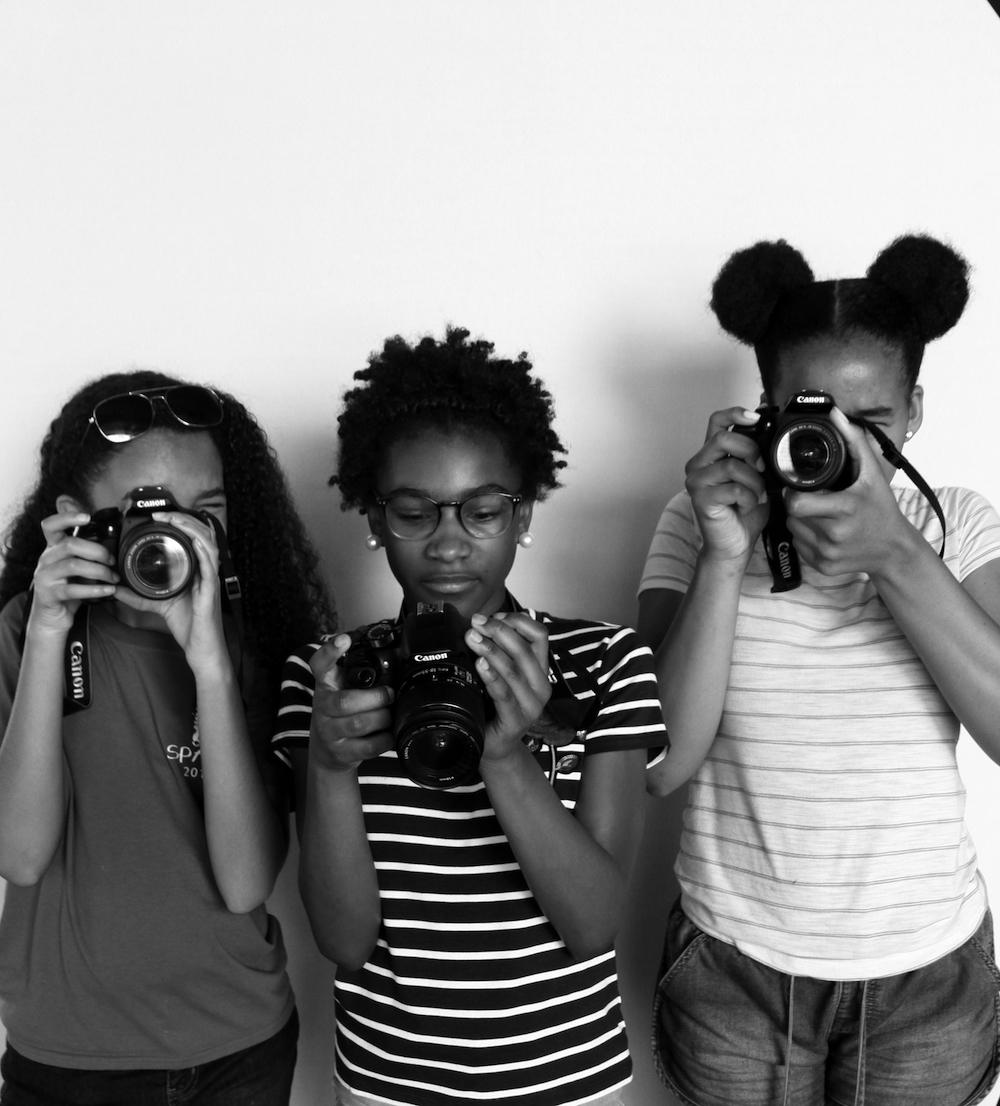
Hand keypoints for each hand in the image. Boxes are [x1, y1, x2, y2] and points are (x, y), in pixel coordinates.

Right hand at [28, 511, 117, 634]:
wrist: (52, 616)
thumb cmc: (69, 587)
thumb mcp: (76, 565)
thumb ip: (87, 550)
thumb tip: (111, 535)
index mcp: (53, 548)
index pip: (51, 525)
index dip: (67, 517)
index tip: (87, 516)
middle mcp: (46, 559)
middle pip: (71, 544)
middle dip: (97, 551)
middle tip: (112, 560)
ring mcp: (45, 576)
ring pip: (73, 565)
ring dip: (100, 571)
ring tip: (113, 577)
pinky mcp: (48, 594)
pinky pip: (73, 589)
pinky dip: (95, 590)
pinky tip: (109, 590)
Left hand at [114, 512, 226, 666]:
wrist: (201, 649)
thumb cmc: (188, 626)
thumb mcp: (158, 606)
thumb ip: (139, 596)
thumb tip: (115, 588)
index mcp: (196, 571)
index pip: (193, 540)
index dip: (180, 525)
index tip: (159, 517)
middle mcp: (206, 571)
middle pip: (203, 536)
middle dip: (185, 521)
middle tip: (164, 514)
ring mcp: (210, 579)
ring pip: (209, 545)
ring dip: (193, 529)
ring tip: (175, 520)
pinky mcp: (211, 591)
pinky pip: (211, 566)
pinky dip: (203, 550)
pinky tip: (193, 541)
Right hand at [308, 635, 394, 772]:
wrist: (327, 751)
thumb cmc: (340, 714)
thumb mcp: (343, 689)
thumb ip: (360, 673)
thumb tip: (397, 654)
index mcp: (325, 685)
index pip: (320, 665)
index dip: (330, 652)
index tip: (344, 640)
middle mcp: (323, 707)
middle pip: (345, 701)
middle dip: (375, 697)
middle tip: (390, 694)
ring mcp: (329, 732)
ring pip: (358, 724)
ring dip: (382, 718)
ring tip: (390, 714)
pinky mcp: (341, 753)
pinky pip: (368, 747)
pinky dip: (385, 739)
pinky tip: (389, 733)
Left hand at [464, 611, 550, 762]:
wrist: (495, 746)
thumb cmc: (496, 706)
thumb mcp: (502, 674)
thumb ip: (499, 652)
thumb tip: (480, 624)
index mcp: (540, 669)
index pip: (540, 635)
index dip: (517, 621)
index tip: (494, 616)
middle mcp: (541, 685)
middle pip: (525, 648)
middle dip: (498, 630)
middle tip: (476, 623)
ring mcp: (531, 705)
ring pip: (514, 669)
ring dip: (490, 649)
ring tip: (472, 637)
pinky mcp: (516, 720)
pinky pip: (504, 693)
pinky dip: (491, 676)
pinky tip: (480, 664)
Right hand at [684, 406, 769, 566]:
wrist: (735, 545)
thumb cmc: (745, 512)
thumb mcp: (757, 477)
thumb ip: (758, 456)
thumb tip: (774, 434)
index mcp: (712, 455)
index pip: (716, 421)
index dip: (735, 413)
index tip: (756, 418)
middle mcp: (699, 464)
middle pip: (723, 438)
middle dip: (751, 451)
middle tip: (762, 469)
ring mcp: (696, 482)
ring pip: (731, 466)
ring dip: (754, 482)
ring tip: (757, 495)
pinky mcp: (701, 499)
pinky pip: (733, 489)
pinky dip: (748, 498)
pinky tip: (747, 507)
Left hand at [785, 408, 911, 577]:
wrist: (894, 550)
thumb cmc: (881, 508)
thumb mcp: (871, 474)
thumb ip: (853, 441)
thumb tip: (834, 413)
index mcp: (844, 510)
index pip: (797, 503)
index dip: (794, 494)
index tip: (800, 487)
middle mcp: (835, 535)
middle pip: (792, 516)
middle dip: (797, 505)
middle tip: (810, 499)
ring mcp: (828, 554)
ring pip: (793, 530)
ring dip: (800, 521)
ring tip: (820, 514)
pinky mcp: (823, 567)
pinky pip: (800, 546)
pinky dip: (806, 537)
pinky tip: (824, 531)